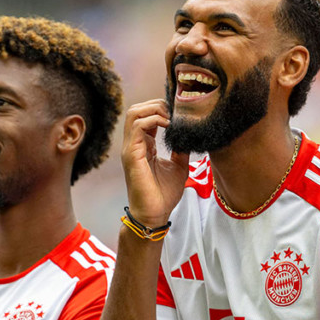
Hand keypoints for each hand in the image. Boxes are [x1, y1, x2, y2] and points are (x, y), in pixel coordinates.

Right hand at [121, 99, 189, 227]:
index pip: (146, 116)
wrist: (155, 214)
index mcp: (144, 145)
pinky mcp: (131, 155)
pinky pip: (136, 127)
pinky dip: (153, 120)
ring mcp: (131, 148)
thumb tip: (189, 135)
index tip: (179, 113)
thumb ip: (181, 149)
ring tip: (171, 118)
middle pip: (137, 110)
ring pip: (134, 113)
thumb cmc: (164, 194)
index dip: (161, 109)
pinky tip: (168, 126)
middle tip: (175, 113)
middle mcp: (134, 144)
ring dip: (154, 110)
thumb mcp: (179, 166)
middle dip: (157, 104)